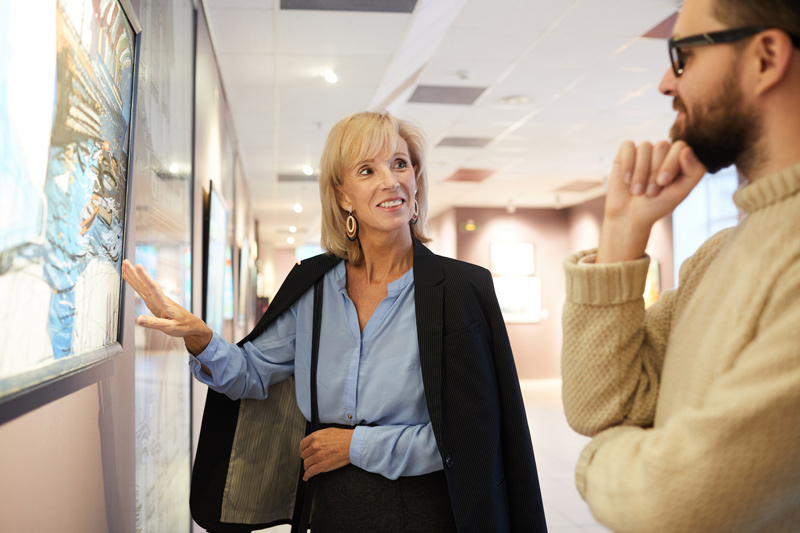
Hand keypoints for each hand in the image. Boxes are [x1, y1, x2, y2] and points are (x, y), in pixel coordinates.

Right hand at [121, 259, 212, 354]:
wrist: (191, 325)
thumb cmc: (183, 326)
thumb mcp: (170, 328)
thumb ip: (154, 323)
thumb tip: (138, 319)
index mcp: (164, 303)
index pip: (153, 288)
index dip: (145, 277)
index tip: (138, 266)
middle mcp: (160, 299)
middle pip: (145, 284)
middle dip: (135, 273)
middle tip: (125, 262)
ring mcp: (156, 300)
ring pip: (143, 286)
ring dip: (134, 276)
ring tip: (125, 266)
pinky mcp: (154, 303)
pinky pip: (143, 291)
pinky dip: (136, 285)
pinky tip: (131, 279)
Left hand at [299, 428, 353, 480]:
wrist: (352, 444)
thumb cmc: (344, 437)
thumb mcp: (328, 431)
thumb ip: (318, 437)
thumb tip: (314, 442)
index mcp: (315, 437)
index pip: (302, 445)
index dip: (302, 450)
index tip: (303, 452)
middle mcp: (314, 446)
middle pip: (304, 455)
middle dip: (306, 458)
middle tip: (308, 459)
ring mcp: (317, 456)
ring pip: (306, 464)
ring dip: (306, 467)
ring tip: (308, 468)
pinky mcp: (322, 466)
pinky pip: (310, 472)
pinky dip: (307, 475)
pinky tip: (306, 477)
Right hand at [597, 140, 706, 262]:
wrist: (629, 216)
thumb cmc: (656, 206)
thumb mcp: (680, 193)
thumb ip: (693, 172)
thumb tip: (687, 150)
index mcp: (678, 159)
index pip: (680, 147)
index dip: (671, 164)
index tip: (663, 183)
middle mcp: (662, 151)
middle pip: (662, 146)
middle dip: (654, 172)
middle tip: (650, 191)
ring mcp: (644, 151)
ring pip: (645, 147)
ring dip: (640, 172)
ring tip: (637, 190)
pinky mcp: (626, 152)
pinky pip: (628, 147)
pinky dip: (627, 165)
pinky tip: (626, 180)